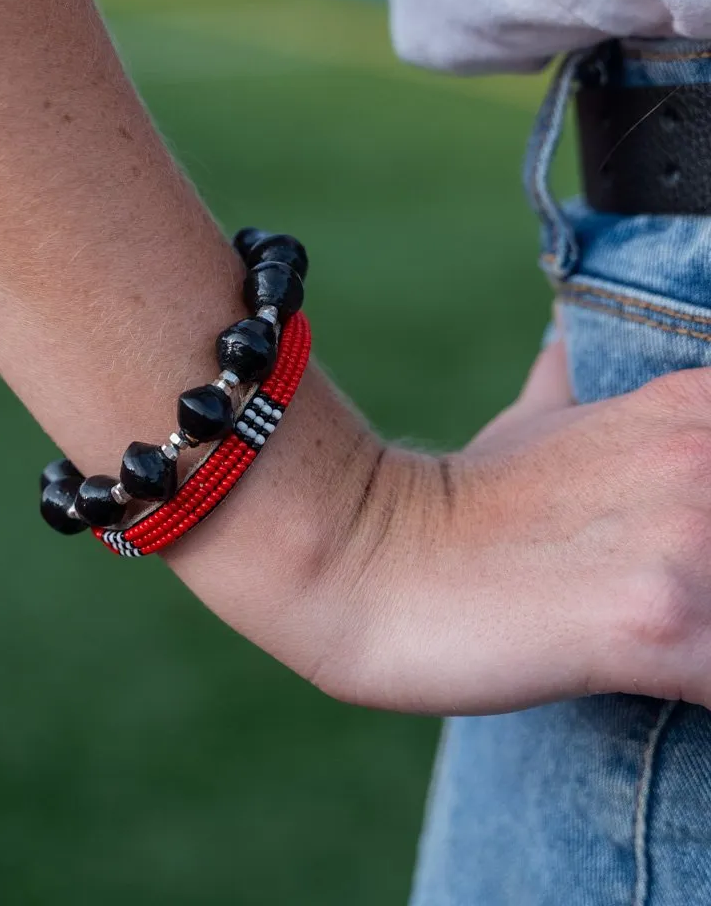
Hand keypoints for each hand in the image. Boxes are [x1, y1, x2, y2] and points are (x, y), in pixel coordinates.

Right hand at [281, 337, 710, 714]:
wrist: (364, 549)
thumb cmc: (456, 501)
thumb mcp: (534, 420)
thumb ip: (580, 380)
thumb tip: (574, 341)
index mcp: (697, 407)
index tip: (698, 567)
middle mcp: (707, 457)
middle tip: (690, 611)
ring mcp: (689, 537)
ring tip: (678, 651)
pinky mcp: (656, 621)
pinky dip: (709, 698)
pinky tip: (668, 692)